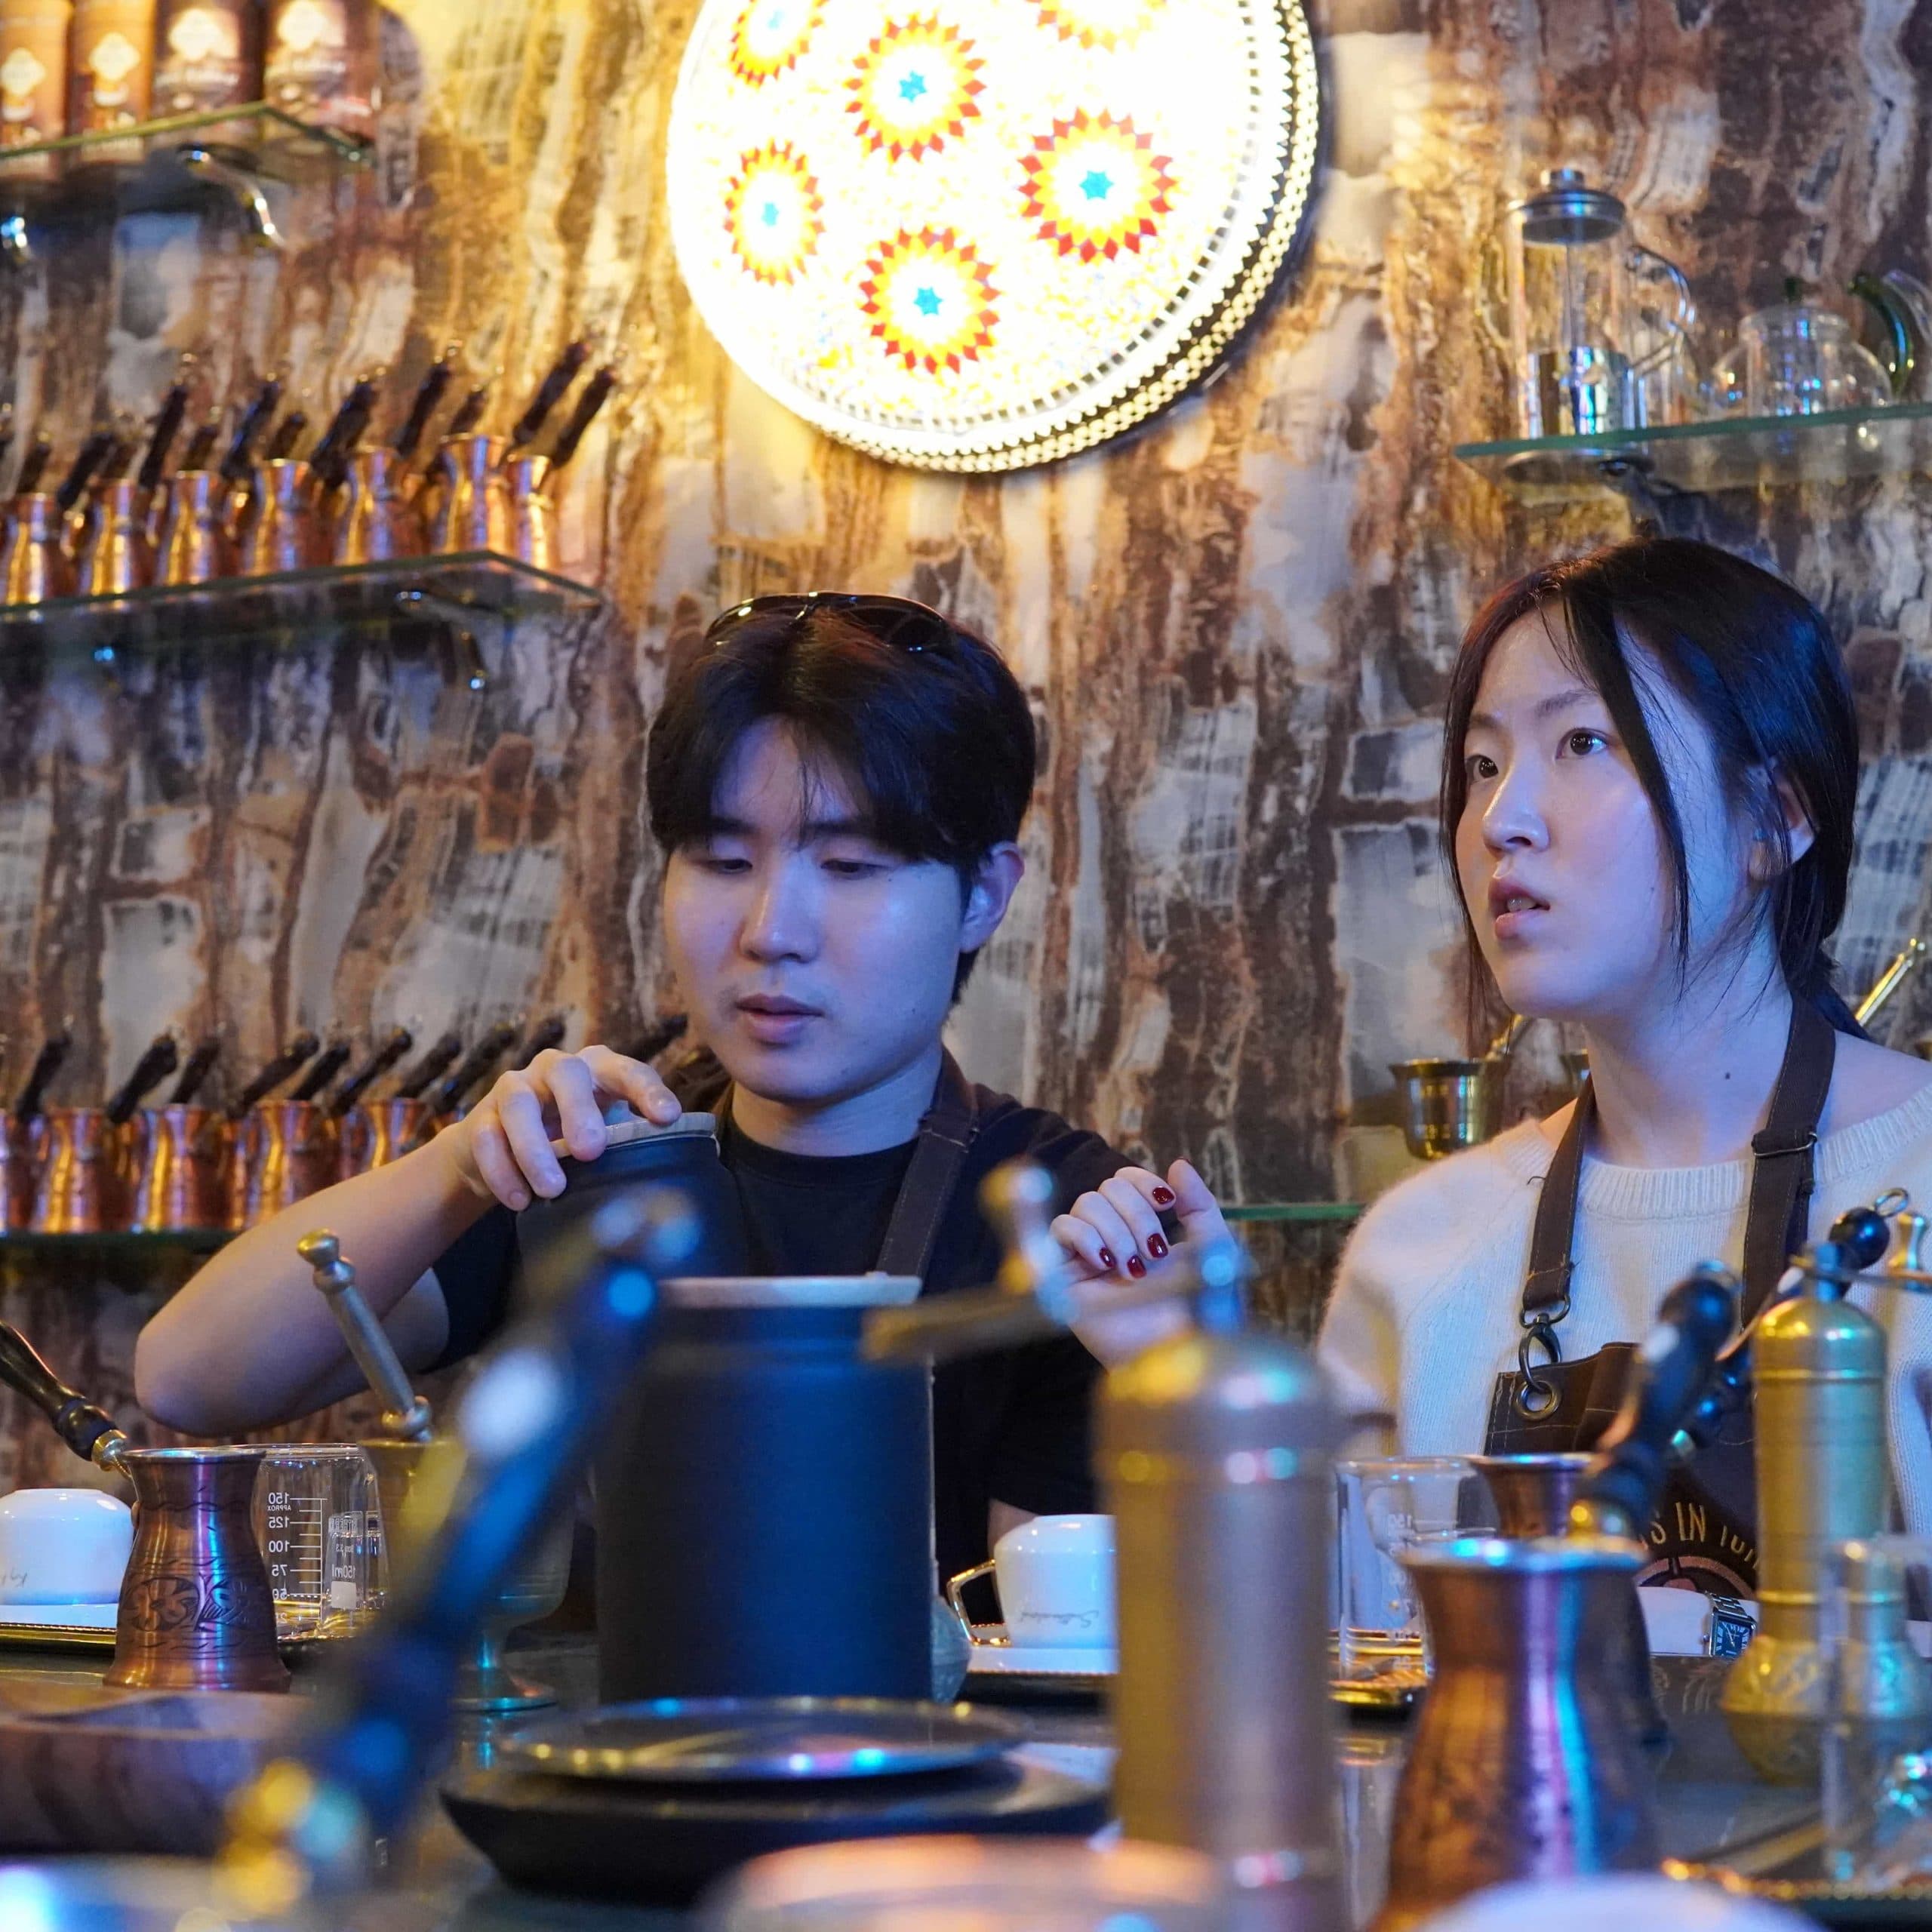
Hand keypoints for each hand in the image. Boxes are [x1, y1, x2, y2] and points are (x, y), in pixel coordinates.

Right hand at [437, 1044, 681, 1210]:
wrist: (499, 1151)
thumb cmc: (569, 1140)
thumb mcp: (604, 1137)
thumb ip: (631, 1144)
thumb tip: (671, 1177)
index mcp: (595, 1070)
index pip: (627, 1070)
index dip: (647, 1090)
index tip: (668, 1118)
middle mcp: (553, 1069)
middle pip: (566, 1073)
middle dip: (579, 1110)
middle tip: (591, 1151)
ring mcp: (513, 1089)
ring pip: (518, 1105)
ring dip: (534, 1149)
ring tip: (553, 1190)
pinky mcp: (481, 1118)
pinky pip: (486, 1138)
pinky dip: (502, 1171)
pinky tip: (520, 1201)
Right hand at [1051, 1159, 1230, 1363]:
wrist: (1179, 1353)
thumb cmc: (1203, 1310)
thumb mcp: (1212, 1248)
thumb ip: (1200, 1204)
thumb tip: (1177, 1165)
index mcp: (1143, 1228)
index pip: (1126, 1179)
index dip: (1143, 1182)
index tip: (1167, 1204)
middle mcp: (1113, 1237)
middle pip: (1108, 1187)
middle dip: (1137, 1215)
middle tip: (1156, 1254)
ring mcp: (1087, 1256)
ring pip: (1086, 1203)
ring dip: (1116, 1232)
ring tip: (1134, 1270)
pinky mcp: (1064, 1276)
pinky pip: (1061, 1228)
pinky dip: (1086, 1238)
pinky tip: (1106, 1266)